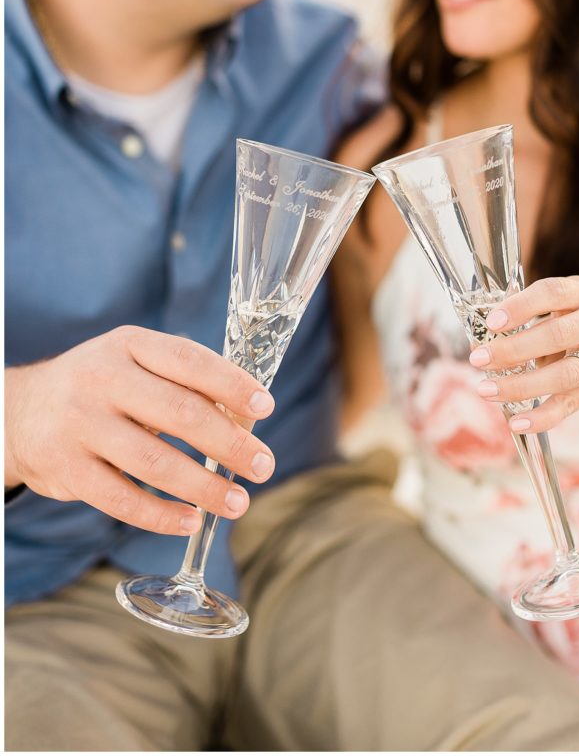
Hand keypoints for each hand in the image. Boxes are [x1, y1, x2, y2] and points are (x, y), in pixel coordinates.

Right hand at [5, 326, 276, 533]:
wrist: (20, 412)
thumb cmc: (102, 386)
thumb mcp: (134, 362)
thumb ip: (183, 380)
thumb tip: (247, 417)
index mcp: (129, 345)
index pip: (189, 361)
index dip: (232, 384)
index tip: (266, 407)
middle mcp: (102, 379)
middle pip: (180, 414)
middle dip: (230, 444)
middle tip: (264, 466)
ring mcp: (81, 425)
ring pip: (155, 463)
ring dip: (204, 487)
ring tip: (238, 502)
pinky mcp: (67, 469)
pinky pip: (123, 499)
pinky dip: (162, 515)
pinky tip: (191, 521)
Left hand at [468, 276, 578, 432]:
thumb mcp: (562, 312)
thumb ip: (526, 322)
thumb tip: (479, 346)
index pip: (552, 292)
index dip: (520, 307)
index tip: (491, 323)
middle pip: (556, 335)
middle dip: (512, 349)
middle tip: (478, 360)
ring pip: (562, 374)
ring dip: (519, 385)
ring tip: (486, 390)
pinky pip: (568, 405)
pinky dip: (541, 417)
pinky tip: (516, 421)